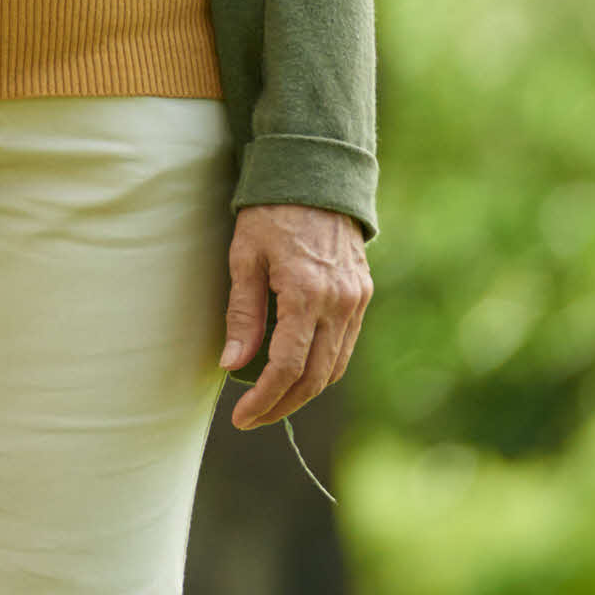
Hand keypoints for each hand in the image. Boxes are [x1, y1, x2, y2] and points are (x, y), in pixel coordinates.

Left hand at [221, 201, 371, 429]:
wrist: (315, 177)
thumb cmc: (269, 213)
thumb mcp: (243, 257)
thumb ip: (242, 313)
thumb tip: (232, 364)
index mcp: (306, 294)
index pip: (287, 367)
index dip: (264, 399)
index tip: (241, 416)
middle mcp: (339, 304)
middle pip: (315, 378)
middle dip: (283, 405)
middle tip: (252, 417)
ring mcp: (356, 302)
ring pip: (334, 368)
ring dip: (303, 391)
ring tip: (269, 399)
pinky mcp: (362, 297)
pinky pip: (344, 347)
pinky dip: (321, 366)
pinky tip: (295, 370)